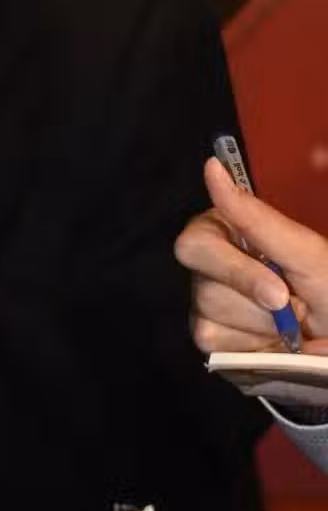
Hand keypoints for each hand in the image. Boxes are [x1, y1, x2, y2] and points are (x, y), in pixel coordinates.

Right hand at [174, 158, 327, 354]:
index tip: (278, 286)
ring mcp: (206, 301)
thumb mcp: (305, 255)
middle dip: (251, 292)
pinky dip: (251, 343)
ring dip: (261, 322)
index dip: (233, 266)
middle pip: (201, 281)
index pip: (197, 241)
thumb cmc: (327, 291)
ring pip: (209, 309)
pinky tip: (271, 340)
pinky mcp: (211, 337)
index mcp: (228, 232)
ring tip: (288, 322)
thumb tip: (211, 167)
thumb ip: (258, 219)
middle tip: (290, 304)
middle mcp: (211, 264)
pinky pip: (213, 339)